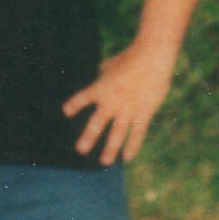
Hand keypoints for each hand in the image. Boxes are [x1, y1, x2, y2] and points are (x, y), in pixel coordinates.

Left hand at [62, 42, 177, 164]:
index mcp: (100, 87)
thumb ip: (103, 72)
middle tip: (81, 150)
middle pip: (97, 123)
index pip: (82, 98)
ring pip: (117, 133)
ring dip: (110, 148)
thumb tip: (100, 74)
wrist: (152, 57)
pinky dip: (133, 145)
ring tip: (104, 162)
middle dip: (88, 137)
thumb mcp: (111, 64)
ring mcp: (128, 108)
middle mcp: (111, 101)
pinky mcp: (144, 112)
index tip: (66, 112)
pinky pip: (138, 132)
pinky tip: (128, 157)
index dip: (74, 105)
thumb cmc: (131, 57)